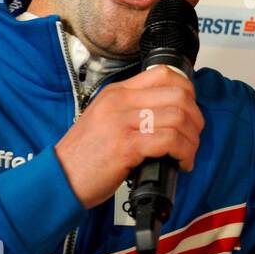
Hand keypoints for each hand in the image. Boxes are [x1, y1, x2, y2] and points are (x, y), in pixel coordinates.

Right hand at [54, 66, 204, 207]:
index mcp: (117, 92)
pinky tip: (180, 163)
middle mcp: (120, 101)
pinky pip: (169, 140)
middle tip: (193, 137)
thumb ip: (131, 112)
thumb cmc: (84, 157)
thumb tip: (169, 116)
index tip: (190, 112)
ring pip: (178, 118)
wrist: (59, 179)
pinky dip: (183, 153)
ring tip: (187, 155)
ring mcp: (122, 122)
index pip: (163, 74)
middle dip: (195, 118)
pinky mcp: (126, 146)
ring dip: (191, 140)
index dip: (187, 92)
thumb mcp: (104, 120)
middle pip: (178, 95)